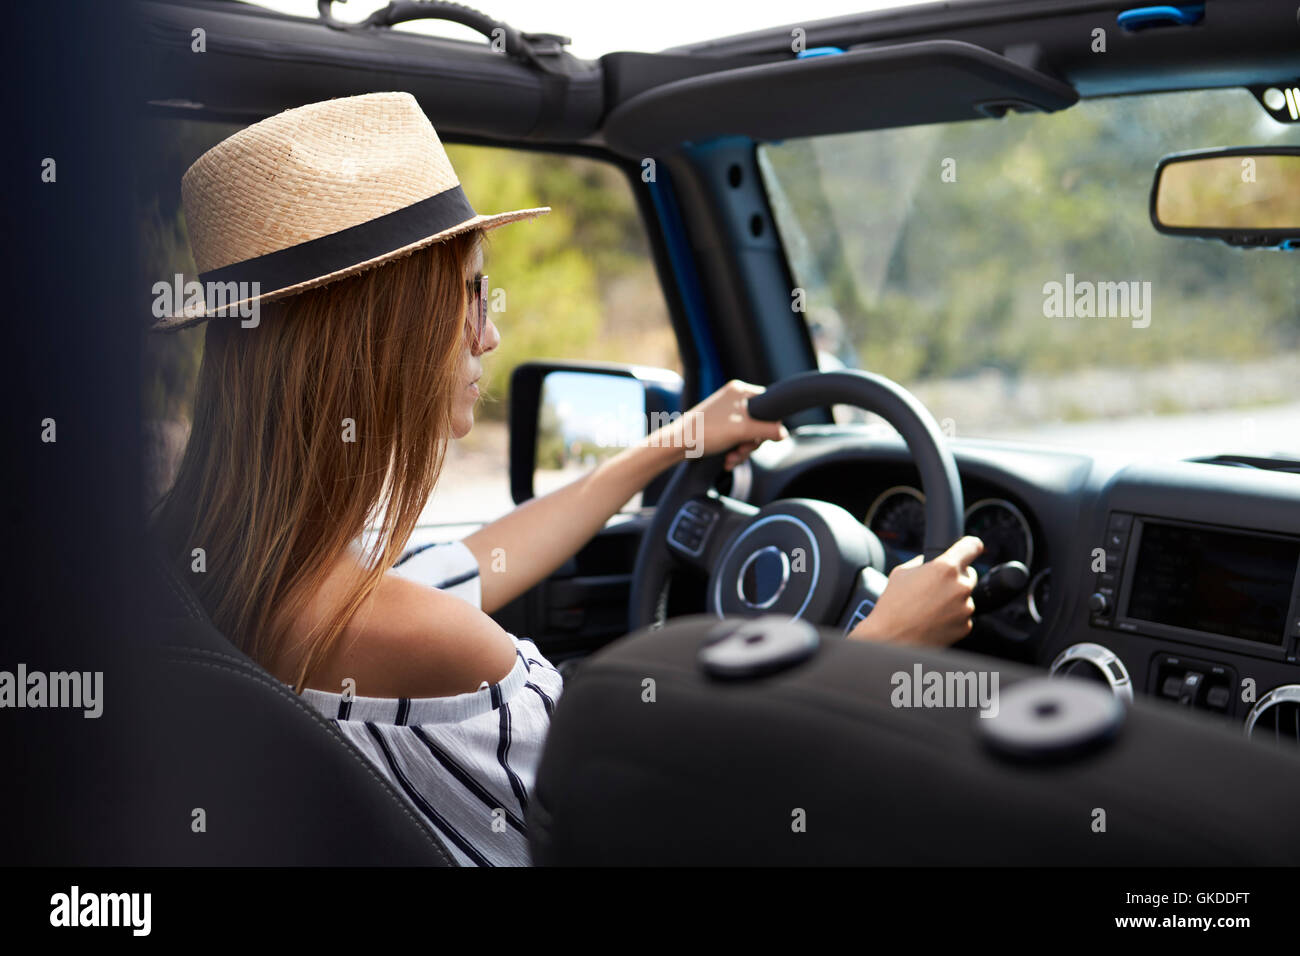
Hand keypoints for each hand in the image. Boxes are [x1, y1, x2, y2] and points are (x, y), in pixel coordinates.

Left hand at [660, 380, 787, 469]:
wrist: (677, 445)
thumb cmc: (705, 432)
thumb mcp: (743, 430)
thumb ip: (768, 430)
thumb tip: (783, 433)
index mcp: (740, 391)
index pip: (769, 405)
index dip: (768, 425)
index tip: (759, 438)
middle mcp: (733, 398)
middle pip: (759, 423)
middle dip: (751, 443)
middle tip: (741, 450)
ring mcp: (726, 413)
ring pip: (748, 434)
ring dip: (742, 451)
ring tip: (732, 458)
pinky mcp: (719, 427)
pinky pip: (736, 438)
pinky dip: (734, 451)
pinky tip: (727, 460)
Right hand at [847, 536, 983, 646]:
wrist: (891, 639)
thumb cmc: (892, 606)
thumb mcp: (901, 572)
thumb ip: (922, 562)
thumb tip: (931, 562)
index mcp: (945, 568)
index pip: (972, 546)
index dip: (970, 546)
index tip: (971, 548)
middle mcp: (960, 587)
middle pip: (970, 574)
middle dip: (956, 577)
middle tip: (936, 587)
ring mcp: (965, 608)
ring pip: (965, 597)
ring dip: (953, 599)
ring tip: (929, 608)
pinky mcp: (965, 627)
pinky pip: (963, 616)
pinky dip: (952, 617)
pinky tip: (933, 620)